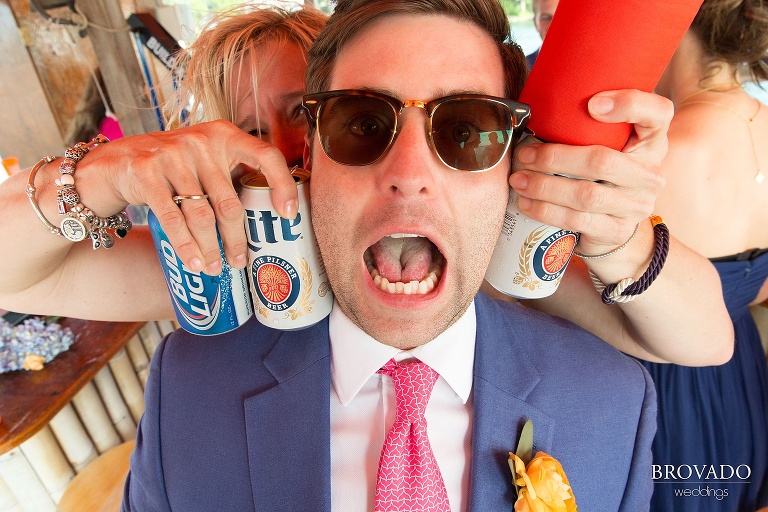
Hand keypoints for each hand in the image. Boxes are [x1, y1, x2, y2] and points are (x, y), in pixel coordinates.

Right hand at [94, 120, 297, 273]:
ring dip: (211, 248)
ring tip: (215, 268)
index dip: (282, 184)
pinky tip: (195, 263)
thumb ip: (231, 174)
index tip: (289, 214)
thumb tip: (271, 217)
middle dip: (236, 238)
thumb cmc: (173, 166)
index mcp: (224, 135)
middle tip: (239, 262)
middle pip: (229, 202)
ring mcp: (172, 156)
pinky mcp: (146, 173)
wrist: (116, 161)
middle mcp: (201, 142)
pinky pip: (173, 219)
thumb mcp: (205, 158)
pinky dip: (186, 246)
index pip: (266, 154)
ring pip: (202, 215)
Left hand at [508, 89, 672, 254]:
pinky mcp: (617, 230)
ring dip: (544, 186)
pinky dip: (546, 210)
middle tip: (524, 155)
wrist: (615, 225)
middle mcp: (650, 173)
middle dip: (554, 158)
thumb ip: (588, 126)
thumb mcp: (608, 146)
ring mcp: (636, 205)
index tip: (592, 104)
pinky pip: (577, 219)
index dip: (629, 104)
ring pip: (585, 194)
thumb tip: (535, 113)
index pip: (657, 113)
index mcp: (651, 140)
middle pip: (601, 161)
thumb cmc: (603, 175)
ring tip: (519, 180)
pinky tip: (527, 203)